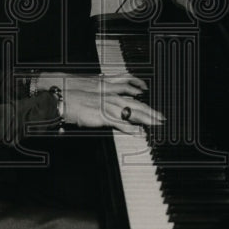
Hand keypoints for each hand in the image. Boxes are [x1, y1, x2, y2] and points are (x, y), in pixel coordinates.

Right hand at [37, 72, 164, 133]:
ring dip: (145, 119)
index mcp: (112, 97)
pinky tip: (136, 132)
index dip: (147, 109)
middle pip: (137, 106)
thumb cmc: (79, 101)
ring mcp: (108, 108)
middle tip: (162, 120)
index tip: (156, 115)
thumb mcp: (97, 103)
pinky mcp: (101, 115)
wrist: (66, 99)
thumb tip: (119, 116)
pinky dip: (128, 127)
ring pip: (131, 113)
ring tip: (155, 124)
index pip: (134, 102)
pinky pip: (118, 122)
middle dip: (151, 113)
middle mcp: (112, 100)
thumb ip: (109, 109)